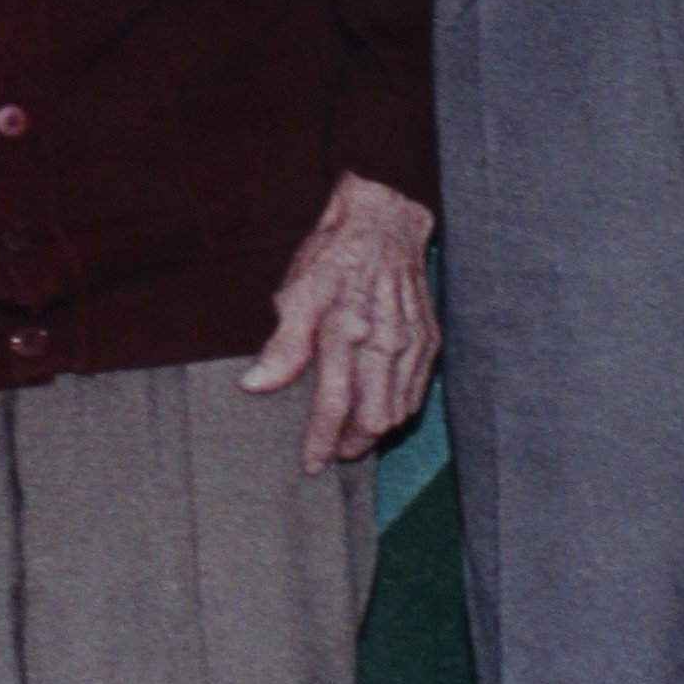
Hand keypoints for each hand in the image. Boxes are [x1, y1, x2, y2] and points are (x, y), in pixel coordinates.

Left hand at [241, 171, 440, 471]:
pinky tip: (380, 412)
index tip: (310, 463)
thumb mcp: (296, 293)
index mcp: (344, 329)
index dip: (321, 441)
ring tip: (352, 438)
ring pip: (399, 412)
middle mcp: (383, 341)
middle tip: (331, 452)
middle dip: (351, 446)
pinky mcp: (429, 339)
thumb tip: (255, 386)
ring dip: (375, 434)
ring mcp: (411, 342)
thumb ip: (282, 347)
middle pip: (373, 420)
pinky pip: (417, 392)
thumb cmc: (334, 255)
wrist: (385, 220)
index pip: (333, 405)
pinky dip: (399, 412)